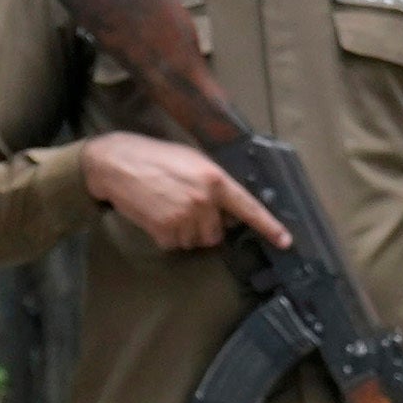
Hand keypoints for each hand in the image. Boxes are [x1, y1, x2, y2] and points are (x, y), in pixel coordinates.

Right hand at [87, 133, 282, 256]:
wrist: (117, 163)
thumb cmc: (156, 158)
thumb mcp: (192, 161)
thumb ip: (215, 184)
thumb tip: (230, 209)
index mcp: (215, 180)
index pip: (248, 208)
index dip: (269, 226)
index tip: (285, 241)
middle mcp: (204, 201)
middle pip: (217, 234)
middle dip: (205, 227)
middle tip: (185, 207)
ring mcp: (184, 218)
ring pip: (195, 241)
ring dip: (185, 232)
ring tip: (167, 207)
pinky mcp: (165, 231)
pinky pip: (174, 244)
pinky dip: (166, 235)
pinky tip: (156, 214)